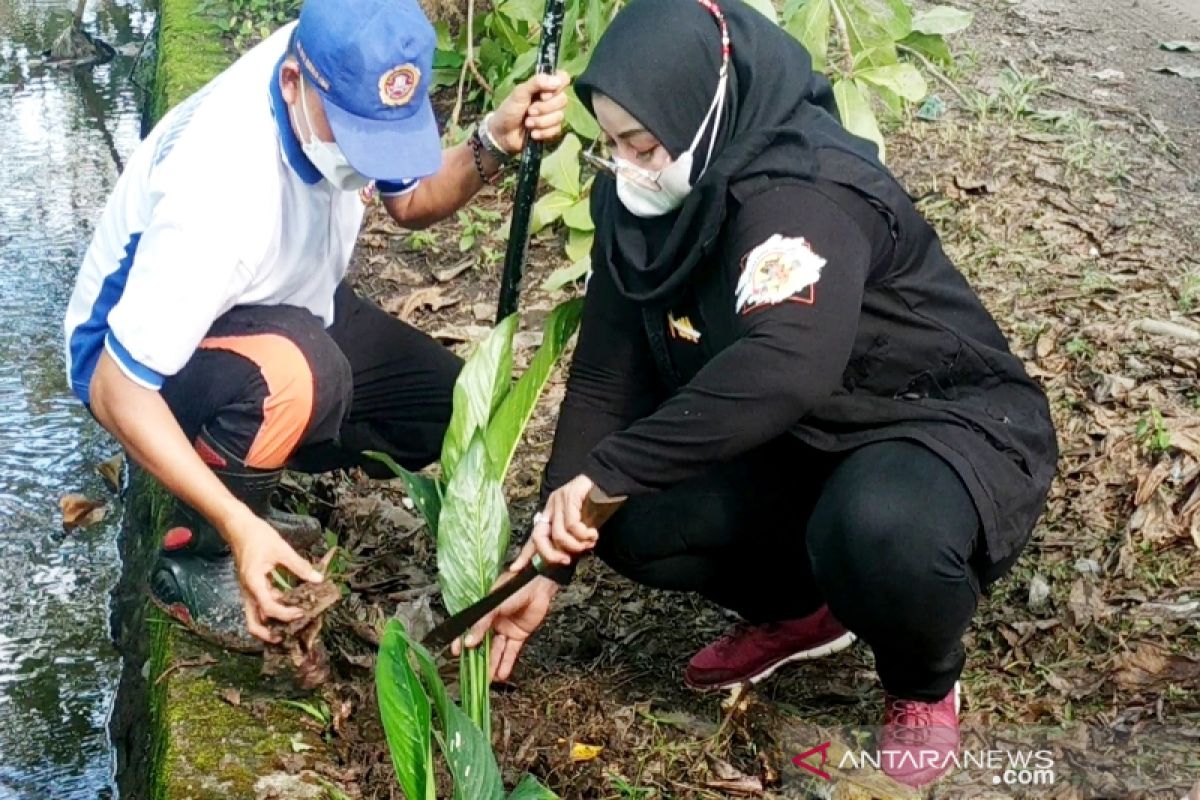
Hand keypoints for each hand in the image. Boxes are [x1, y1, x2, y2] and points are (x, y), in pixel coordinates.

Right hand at [222, 508, 323, 642]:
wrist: (239, 527)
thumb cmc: (258, 536)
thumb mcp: (281, 549)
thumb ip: (299, 566)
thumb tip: (318, 579)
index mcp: (254, 583)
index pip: (270, 608)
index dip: (287, 614)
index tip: (302, 612)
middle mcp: (248, 592)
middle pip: (254, 624)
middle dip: (270, 634)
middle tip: (289, 636)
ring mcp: (249, 591)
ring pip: (256, 617)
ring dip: (271, 624)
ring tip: (291, 624)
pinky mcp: (252, 587)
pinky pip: (260, 605)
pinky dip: (272, 611)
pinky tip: (289, 606)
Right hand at [453, 573, 558, 681]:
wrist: (539, 585)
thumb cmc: (515, 587)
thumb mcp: (494, 605)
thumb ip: (482, 624)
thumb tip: (469, 642)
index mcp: (483, 610)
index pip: (470, 628)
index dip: (462, 641)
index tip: (456, 653)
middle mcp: (493, 621)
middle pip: (484, 643)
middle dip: (479, 658)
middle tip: (473, 674)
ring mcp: (506, 628)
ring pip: (497, 649)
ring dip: (493, 664)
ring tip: (487, 680)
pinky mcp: (519, 634)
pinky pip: (511, 651)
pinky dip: (507, 662)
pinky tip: (501, 674)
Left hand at [489, 70, 569, 152]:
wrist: (503, 134)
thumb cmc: (509, 110)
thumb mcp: (519, 93)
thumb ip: (536, 82)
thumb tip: (557, 81)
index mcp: (544, 86)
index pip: (563, 78)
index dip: (557, 87)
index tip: (543, 94)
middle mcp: (551, 99)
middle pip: (563, 100)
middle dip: (544, 108)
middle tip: (529, 111)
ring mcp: (553, 115)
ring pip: (560, 116)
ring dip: (541, 122)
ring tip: (527, 123)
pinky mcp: (552, 130)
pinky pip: (556, 130)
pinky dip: (542, 132)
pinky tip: (532, 133)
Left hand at [510, 474, 598, 571]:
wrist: (607, 483)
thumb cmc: (596, 506)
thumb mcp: (581, 527)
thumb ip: (571, 539)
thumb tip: (566, 557)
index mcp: (550, 516)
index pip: (534, 537)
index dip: (524, 555)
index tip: (515, 569)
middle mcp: (550, 508)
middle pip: (539, 537)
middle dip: (550, 554)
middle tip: (566, 560)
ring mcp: (558, 501)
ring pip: (558, 534)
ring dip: (575, 545)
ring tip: (589, 543)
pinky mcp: (569, 495)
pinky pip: (572, 524)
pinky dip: (583, 535)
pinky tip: (592, 534)